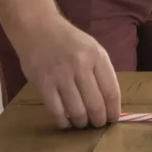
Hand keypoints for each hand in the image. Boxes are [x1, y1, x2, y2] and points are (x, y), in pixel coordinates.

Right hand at [13, 15, 120, 129]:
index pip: (111, 91)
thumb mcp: (91, 49)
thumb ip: (100, 72)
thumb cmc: (68, 41)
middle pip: (95, 105)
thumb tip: (109, 103)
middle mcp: (80, 65)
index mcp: (96, 56)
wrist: (38, 28)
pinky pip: (56, 112)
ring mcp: (61, 74)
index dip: (113, 111)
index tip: (112, 119)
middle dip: (98, 120)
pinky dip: (63, 122)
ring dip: (81, 123)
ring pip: (77, 112)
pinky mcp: (43, 83)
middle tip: (97, 124)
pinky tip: (66, 121)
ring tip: (82, 123)